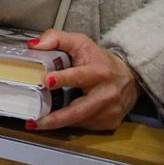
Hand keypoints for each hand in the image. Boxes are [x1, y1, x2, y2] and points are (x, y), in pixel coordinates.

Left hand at [25, 29, 139, 131]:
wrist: (129, 76)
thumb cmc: (100, 60)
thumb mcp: (80, 43)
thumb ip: (56, 39)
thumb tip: (34, 45)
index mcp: (99, 72)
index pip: (79, 76)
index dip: (63, 79)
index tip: (47, 80)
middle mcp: (106, 93)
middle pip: (78, 110)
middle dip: (55, 118)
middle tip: (34, 122)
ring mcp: (109, 111)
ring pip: (78, 121)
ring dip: (57, 123)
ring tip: (38, 122)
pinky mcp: (110, 122)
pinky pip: (84, 126)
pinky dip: (69, 123)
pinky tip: (58, 120)